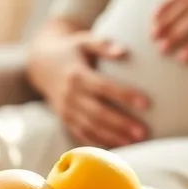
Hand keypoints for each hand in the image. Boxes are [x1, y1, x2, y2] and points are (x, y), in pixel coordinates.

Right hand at [32, 32, 150, 147]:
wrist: (40, 65)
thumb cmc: (70, 50)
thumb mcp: (83, 41)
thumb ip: (103, 44)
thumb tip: (124, 51)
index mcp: (76, 74)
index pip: (103, 87)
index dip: (124, 95)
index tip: (147, 104)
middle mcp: (70, 94)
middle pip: (98, 112)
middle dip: (121, 124)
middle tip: (144, 132)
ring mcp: (66, 110)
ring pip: (90, 127)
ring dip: (113, 137)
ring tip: (136, 143)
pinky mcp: (65, 120)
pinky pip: (82, 135)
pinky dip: (98, 143)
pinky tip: (118, 147)